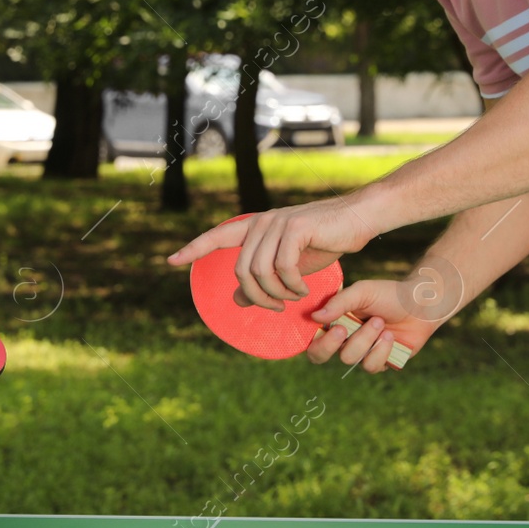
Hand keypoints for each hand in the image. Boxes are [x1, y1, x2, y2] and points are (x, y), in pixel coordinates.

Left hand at [166, 199, 376, 308]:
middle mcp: (261, 222)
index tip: (171, 260)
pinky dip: (292, 285)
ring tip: (293, 297)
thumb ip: (263, 280)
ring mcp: (276, 223)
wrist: (357, 220)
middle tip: (277, 307)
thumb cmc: (324, 241)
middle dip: (258, 297)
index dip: (194, 249)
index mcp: (256, 228)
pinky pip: (282, 267)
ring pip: (260, 271)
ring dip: (276, 293)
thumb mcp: (289, 268)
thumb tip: (236, 299)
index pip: (218, 236)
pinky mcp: (294, 227)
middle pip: (242, 271)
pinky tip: (303, 288)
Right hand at [307, 279, 449, 373]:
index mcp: (334, 321)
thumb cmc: (389, 294)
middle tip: (345, 329)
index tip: (336, 327)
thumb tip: (315, 316)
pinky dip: (381, 349)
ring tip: (381, 323)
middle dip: (331, 343)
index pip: (312, 339)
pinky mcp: (379, 363)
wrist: (421, 305)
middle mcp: (343, 340)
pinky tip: (391, 336)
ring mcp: (360, 353)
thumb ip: (339, 303)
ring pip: (349, 358)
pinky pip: (371, 366)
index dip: (316, 340)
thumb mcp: (363, 292)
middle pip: (321, 355)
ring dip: (365, 339)